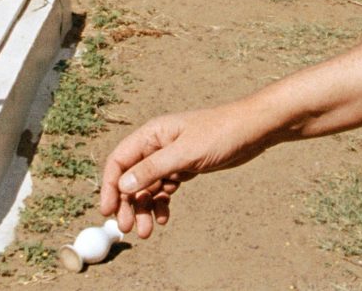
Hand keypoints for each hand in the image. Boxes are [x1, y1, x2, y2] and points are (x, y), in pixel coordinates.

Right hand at [97, 103, 272, 237]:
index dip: (109, 186)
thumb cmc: (220, 133)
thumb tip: (123, 185)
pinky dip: (161, 204)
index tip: (108, 210)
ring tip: (147, 232)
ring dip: (144, 208)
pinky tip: (164, 218)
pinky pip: (164, 189)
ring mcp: (170, 157)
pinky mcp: (183, 167)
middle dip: (128, 203)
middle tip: (128, 228)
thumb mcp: (185, 153)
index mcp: (152, 134)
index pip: (119, 161)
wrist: (252, 130)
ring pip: (148, 187)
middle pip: (131, 178)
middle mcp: (156, 145)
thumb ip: (153, 169)